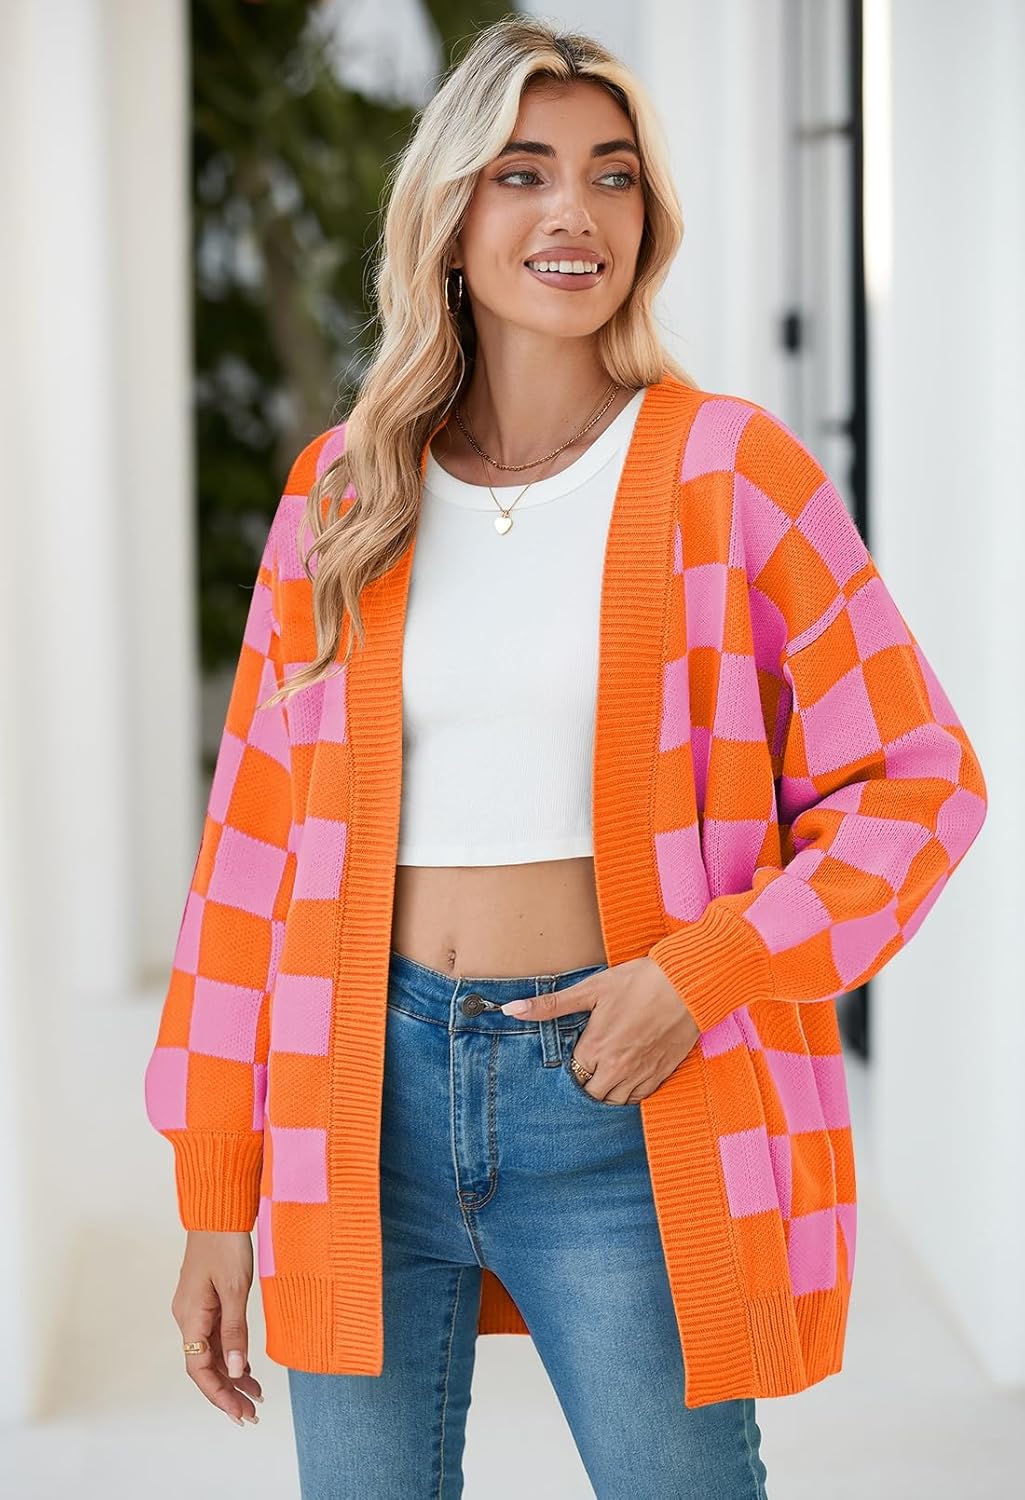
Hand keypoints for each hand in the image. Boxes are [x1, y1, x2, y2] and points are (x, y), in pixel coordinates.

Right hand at [171, 1230, 263, 1424]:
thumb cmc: (225, 1244)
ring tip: (255, 1394)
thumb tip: (234, 1370)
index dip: (219, 1395)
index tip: (239, 1413)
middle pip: (204, 1366)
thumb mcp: (234, 1289)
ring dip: (231, 1374)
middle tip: (251, 1413)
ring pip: (211, 1352)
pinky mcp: (205, 1300)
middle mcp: (187, 1318)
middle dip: (227, 1392)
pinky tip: (245, 1365)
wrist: (218, 1212)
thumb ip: (234, 1331)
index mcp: (190, 1318)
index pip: (200, 1370)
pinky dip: (230, 1353)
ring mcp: (195, 1309)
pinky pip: (215, 1336)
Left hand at [501, 956, 699, 1104]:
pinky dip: (631, 1093)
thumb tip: (511, 1009)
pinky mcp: (662, 1074)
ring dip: (607, 1092)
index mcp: (596, 1048)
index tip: (574, 1055)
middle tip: (587, 1068)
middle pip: (591, 1096)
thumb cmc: (638, 981)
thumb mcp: (591, 988)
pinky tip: (628, 1076)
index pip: (572, 1076)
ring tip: (605, 1074)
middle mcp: (617, 1068)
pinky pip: (640, 1098)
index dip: (570, 1067)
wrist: (686, 984)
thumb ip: (550, 1005)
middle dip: (586, 1084)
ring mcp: (641, 1074)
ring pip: (616, 1101)